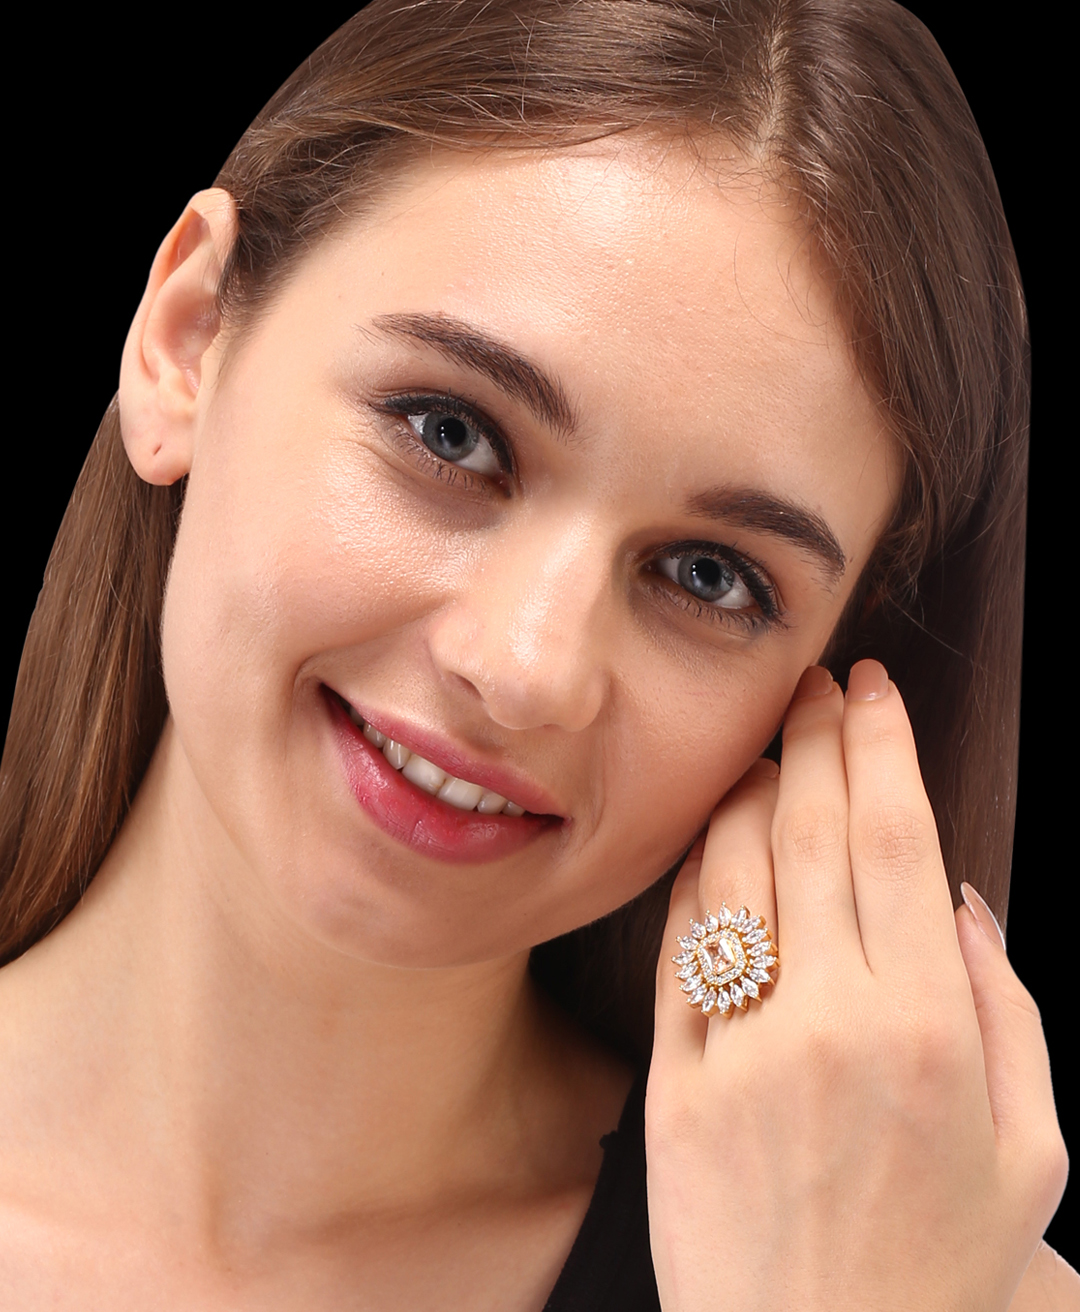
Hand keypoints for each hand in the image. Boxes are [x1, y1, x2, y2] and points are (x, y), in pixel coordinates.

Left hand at [647, 661, 1067, 1311]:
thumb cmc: (945, 1274)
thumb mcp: (1032, 1155)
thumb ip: (1009, 1012)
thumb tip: (958, 900)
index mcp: (930, 1029)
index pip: (895, 838)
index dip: (882, 746)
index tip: (875, 689)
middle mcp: (830, 1022)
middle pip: (812, 833)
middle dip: (817, 737)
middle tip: (819, 685)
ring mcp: (740, 1052)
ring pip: (734, 873)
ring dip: (749, 790)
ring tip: (767, 745)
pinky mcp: (674, 1088)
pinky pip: (678, 950)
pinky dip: (694, 876)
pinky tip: (711, 838)